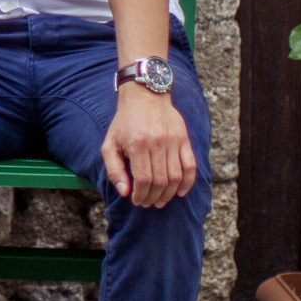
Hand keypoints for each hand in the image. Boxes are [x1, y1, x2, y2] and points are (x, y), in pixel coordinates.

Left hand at [101, 78, 196, 207]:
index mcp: (137, 144)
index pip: (143, 179)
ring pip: (176, 176)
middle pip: (160, 180)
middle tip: (148, 203)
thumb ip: (114, 169)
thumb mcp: (110, 144)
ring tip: (160, 201)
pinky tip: (179, 192)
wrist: (145, 96)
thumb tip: (124, 192)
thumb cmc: (124, 123)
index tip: (137, 201)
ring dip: (169, 194)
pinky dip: (187, 182)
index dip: (140, 195)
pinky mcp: (184, 139)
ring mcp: (173, 141)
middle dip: (153, 197)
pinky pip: (190, 166)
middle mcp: (157, 142)